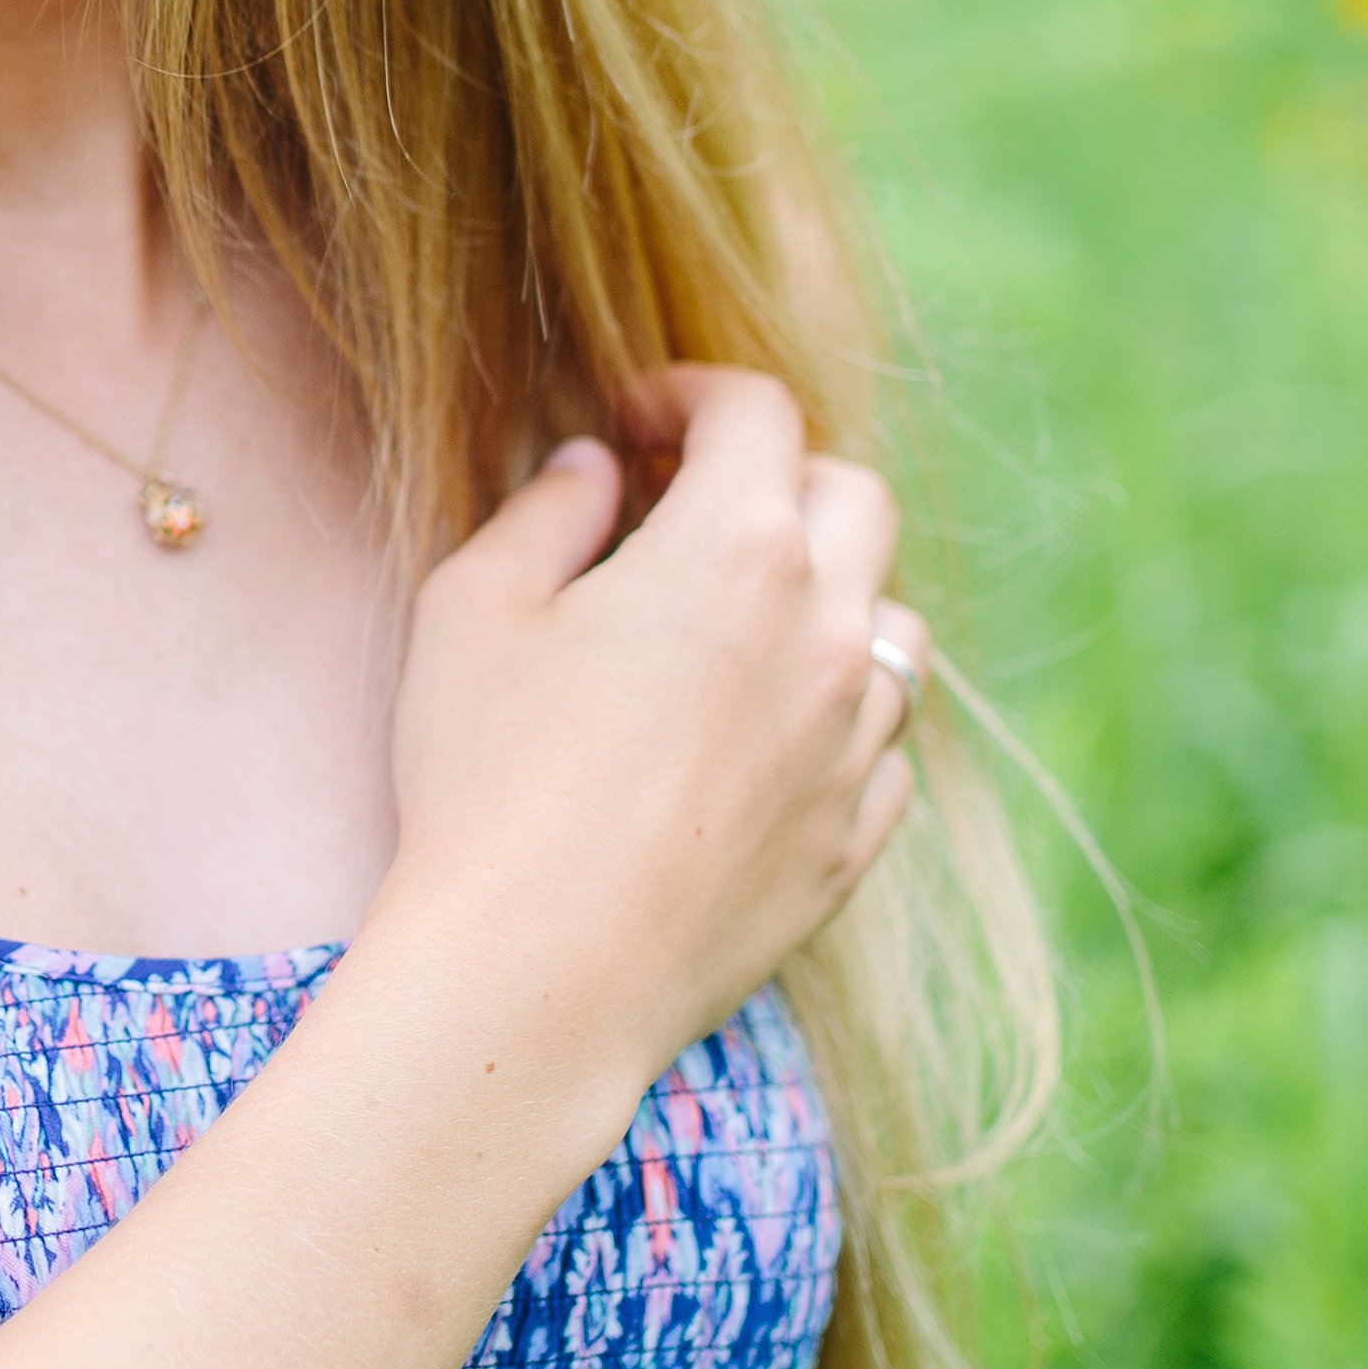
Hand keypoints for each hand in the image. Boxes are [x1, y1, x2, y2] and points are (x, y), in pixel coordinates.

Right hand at [374, 366, 922, 1111]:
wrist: (537, 974)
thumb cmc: (486, 778)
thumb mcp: (476, 611)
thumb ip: (545, 513)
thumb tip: (595, 469)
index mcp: (735, 548)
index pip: (757, 413)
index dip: (692, 394)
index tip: (637, 421)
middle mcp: (825, 630)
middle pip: (855, 496)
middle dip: (779, 477)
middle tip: (692, 505)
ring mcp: (854, 741)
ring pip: (892, 623)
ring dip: (829, 595)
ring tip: (743, 624)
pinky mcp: (854, 838)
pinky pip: (883, 745)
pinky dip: (839, 715)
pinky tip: (763, 735)